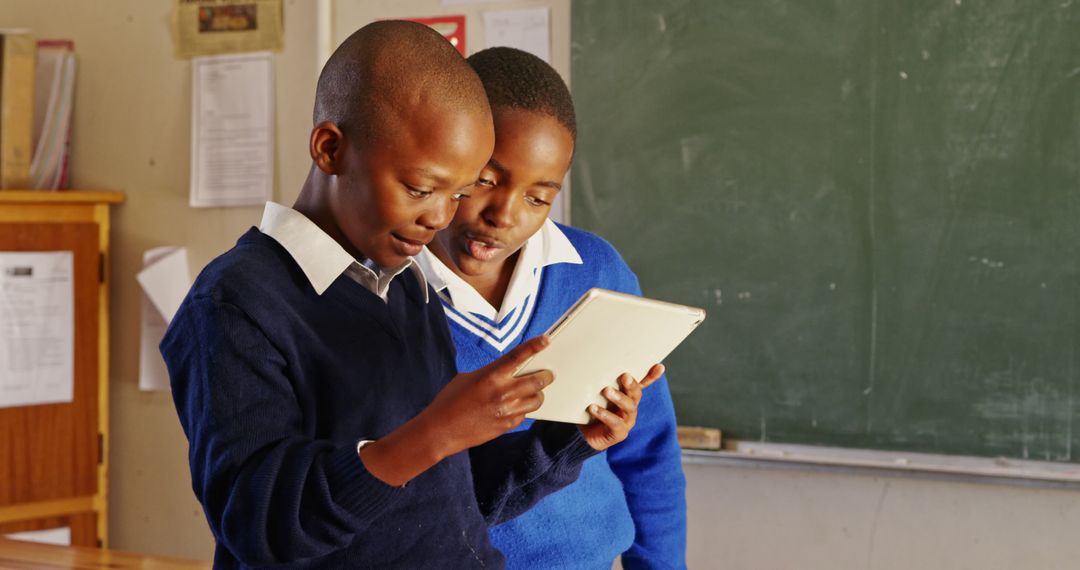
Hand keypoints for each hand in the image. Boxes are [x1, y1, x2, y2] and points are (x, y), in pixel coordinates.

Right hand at [418, 335, 552, 456]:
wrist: (440, 431)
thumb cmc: (450, 401)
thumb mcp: (468, 378)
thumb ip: (491, 374)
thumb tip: (509, 373)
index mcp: (491, 376)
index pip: (518, 356)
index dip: (534, 346)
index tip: (546, 340)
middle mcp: (502, 392)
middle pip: (537, 380)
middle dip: (546, 375)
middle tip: (548, 374)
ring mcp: (506, 410)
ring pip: (536, 399)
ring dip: (538, 394)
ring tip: (534, 392)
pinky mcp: (506, 425)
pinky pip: (525, 414)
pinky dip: (524, 409)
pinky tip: (516, 407)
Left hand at [578, 363, 663, 450]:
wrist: (584, 435)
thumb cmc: (592, 409)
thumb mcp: (596, 393)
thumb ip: (600, 381)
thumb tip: (591, 358)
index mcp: (628, 395)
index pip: (642, 384)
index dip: (652, 376)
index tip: (659, 366)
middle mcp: (630, 406)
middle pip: (636, 394)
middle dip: (632, 385)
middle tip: (624, 376)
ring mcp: (627, 420)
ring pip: (629, 408)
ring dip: (619, 398)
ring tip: (606, 391)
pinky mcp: (620, 433)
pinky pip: (616, 423)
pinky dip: (605, 415)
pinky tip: (594, 408)